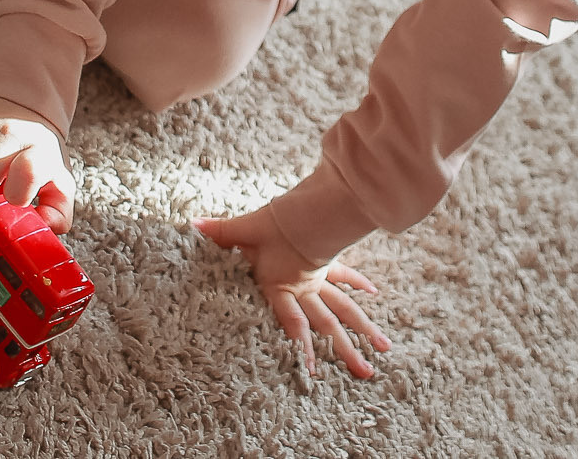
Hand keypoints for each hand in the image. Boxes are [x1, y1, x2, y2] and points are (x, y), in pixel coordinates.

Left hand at [192, 206, 389, 377]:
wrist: (305, 204)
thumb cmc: (273, 222)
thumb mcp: (245, 230)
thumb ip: (221, 233)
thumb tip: (193, 227)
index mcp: (284, 286)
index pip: (294, 324)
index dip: (302, 348)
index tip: (313, 373)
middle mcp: (306, 288)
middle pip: (329, 323)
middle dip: (346, 350)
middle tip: (366, 373)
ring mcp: (319, 277)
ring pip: (345, 307)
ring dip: (364, 328)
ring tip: (384, 349)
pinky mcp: (325, 261)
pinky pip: (344, 277)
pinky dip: (358, 284)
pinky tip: (374, 295)